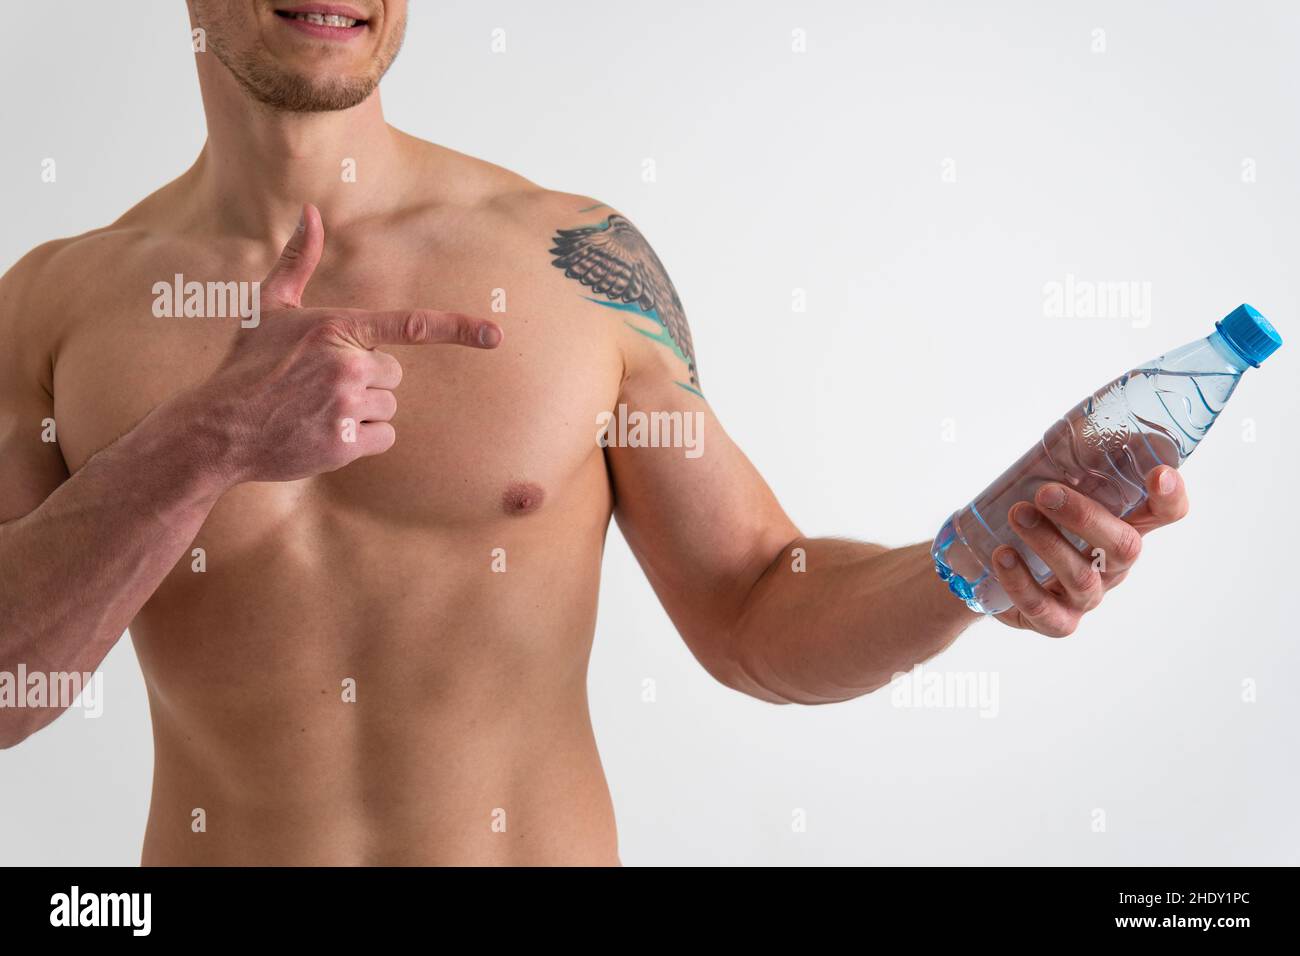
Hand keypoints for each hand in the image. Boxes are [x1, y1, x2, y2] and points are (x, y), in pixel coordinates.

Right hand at [183, 203, 501, 486]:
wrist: (218, 428)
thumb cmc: (246, 365)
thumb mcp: (268, 307)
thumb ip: (298, 260)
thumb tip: (310, 211)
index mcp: (337, 328)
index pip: (411, 325)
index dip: (458, 329)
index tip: (495, 336)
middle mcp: (347, 365)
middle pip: (394, 375)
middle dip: (367, 381)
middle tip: (322, 387)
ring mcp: (347, 405)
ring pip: (389, 407)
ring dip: (363, 412)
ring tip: (318, 411)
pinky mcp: (346, 443)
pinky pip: (383, 438)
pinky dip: (361, 440)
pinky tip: (324, 434)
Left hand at [991, 466, 1189, 635]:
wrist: (987, 559)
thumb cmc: (1034, 511)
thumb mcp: (1053, 475)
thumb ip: (1079, 451)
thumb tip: (1099, 416)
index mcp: (1124, 523)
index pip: (1166, 513)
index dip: (1170, 498)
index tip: (1159, 475)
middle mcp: (1112, 563)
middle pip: (1123, 546)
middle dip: (1085, 517)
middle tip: (1044, 493)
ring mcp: (1086, 595)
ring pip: (1081, 577)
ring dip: (1047, 543)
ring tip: (1016, 515)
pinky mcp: (1054, 620)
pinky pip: (1046, 611)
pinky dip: (1022, 583)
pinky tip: (1002, 556)